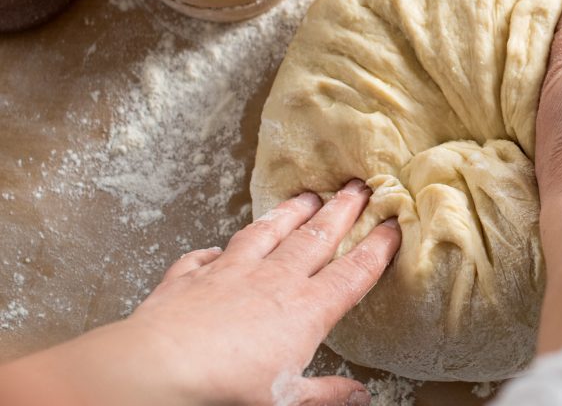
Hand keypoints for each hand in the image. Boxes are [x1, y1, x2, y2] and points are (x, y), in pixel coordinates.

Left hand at [1, 181, 399, 405]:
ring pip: (268, 233)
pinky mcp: (190, 277)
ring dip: (289, 213)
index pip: (352, 273)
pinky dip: (212, 253)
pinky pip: (204, 258)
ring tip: (306, 196)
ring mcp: (230, 273)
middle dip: (342, 210)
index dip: (377, 248)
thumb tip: (359, 396)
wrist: (159, 369)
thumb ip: (326, 394)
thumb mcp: (286, 400)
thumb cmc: (225, 389)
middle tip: (358, 186)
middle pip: (316, 238)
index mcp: (305, 311)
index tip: (392, 225)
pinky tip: (216, 248)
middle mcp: (273, 282)